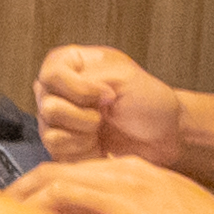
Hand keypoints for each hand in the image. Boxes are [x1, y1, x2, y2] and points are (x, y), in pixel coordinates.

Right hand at [35, 44, 189, 167]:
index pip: (51, 74)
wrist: (165, 136)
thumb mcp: (123, 76)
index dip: (77, 89)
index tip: (106, 94)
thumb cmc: (150, 102)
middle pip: (48, 105)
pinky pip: (56, 149)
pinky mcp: (62, 145)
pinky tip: (96, 143)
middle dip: (83, 114)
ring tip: (102, 128)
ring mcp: (58, 119)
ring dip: (84, 132)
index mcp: (71, 64)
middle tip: (106, 112)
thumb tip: (70, 97)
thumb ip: (88, 79)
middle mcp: (59, 90)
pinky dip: (81, 148)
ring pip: (49, 129)